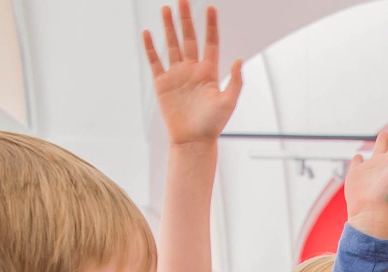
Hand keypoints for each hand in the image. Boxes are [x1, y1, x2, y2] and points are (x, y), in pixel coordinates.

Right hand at [143, 2, 243, 146]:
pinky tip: (148, 33)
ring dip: (169, 27)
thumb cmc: (212, 125)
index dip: (210, 26)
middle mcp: (192, 70)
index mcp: (209, 72)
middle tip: (183, 0)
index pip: (210, 42)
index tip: (210, 8)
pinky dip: (151, 48)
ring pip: (172, 45)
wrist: (192, 141)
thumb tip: (238, 60)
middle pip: (189, 38)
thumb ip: (234, 81)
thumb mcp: (228, 103)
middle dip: (186, 19)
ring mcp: (177, 75)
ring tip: (166, 9)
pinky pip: (155, 61)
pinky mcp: (163, 83)